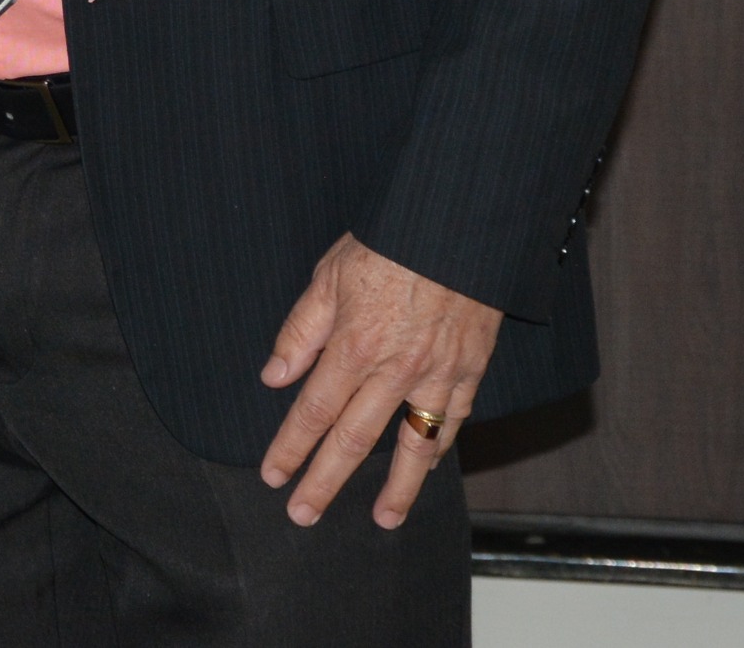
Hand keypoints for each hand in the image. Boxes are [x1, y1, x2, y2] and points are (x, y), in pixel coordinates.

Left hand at [257, 233, 502, 529]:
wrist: (456, 224)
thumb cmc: (388, 243)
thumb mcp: (328, 275)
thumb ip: (301, 331)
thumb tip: (274, 377)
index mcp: (353, 345)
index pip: (313, 411)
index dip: (291, 447)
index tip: (273, 475)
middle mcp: (394, 369)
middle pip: (354, 440)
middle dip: (325, 481)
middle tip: (304, 514)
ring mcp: (436, 374)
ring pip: (413, 445)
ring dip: (397, 488)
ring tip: (382, 519)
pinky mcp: (470, 369)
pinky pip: (454, 420)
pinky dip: (440, 449)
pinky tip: (429, 468)